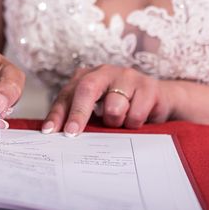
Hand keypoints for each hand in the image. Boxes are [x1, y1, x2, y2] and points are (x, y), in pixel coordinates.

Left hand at [42, 65, 175, 135]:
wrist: (160, 99)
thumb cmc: (123, 106)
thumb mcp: (98, 111)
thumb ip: (82, 118)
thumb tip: (60, 137)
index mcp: (87, 77)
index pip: (66, 95)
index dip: (57, 114)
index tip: (48, 132)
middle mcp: (105, 72)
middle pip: (87, 89)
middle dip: (78, 113)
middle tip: (72, 134)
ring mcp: (127, 76)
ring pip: (113, 107)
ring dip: (115, 122)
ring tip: (120, 122)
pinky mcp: (148, 86)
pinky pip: (135, 114)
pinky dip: (133, 124)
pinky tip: (136, 120)